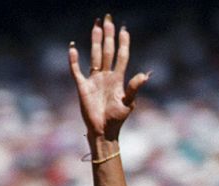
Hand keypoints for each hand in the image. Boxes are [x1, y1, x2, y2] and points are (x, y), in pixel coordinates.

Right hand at [69, 15, 149, 141]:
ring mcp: (94, 80)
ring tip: (96, 26)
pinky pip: (77, 71)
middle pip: (107, 51)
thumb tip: (145, 75)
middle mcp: (106, 76)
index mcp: (118, 79)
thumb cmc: (117, 119)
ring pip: (94, 56)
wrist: (104, 131)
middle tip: (108, 19)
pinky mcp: (83, 87)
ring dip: (95, 41)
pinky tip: (73, 48)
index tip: (124, 30)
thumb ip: (134, 88)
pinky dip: (74, 60)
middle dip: (108, 36)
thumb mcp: (128, 103)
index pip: (121, 56)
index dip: (123, 43)